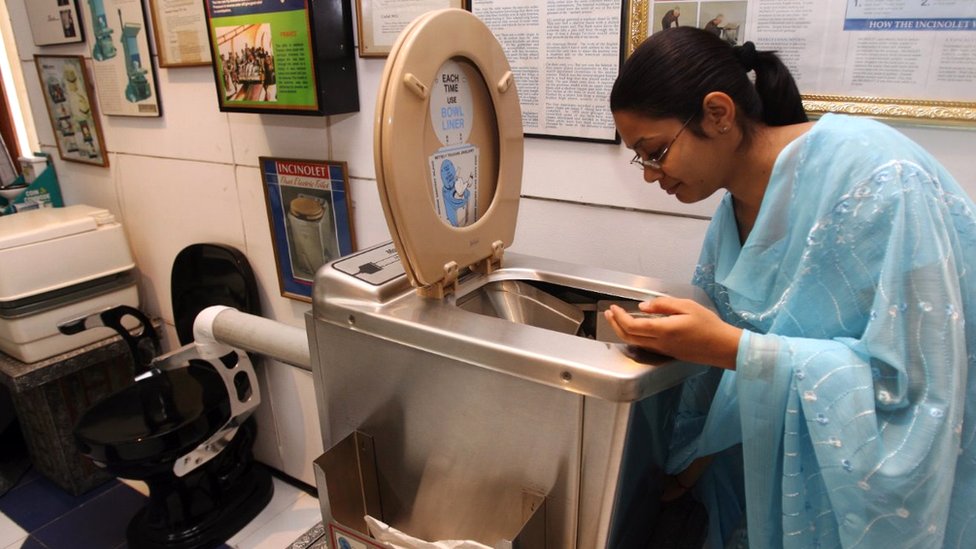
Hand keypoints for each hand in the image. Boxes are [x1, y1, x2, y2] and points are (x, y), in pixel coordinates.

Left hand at [603, 296, 740, 368]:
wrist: (723, 347)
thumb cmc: (708, 324)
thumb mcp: (687, 306)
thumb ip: (663, 305)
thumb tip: (643, 306)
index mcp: (663, 330)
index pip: (632, 325)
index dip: (619, 317)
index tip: (614, 307)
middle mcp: (659, 343)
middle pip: (629, 337)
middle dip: (615, 324)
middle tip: (609, 313)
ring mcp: (662, 350)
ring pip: (635, 343)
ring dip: (622, 331)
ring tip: (617, 319)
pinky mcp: (667, 353)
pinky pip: (645, 346)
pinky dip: (634, 336)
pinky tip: (635, 328)